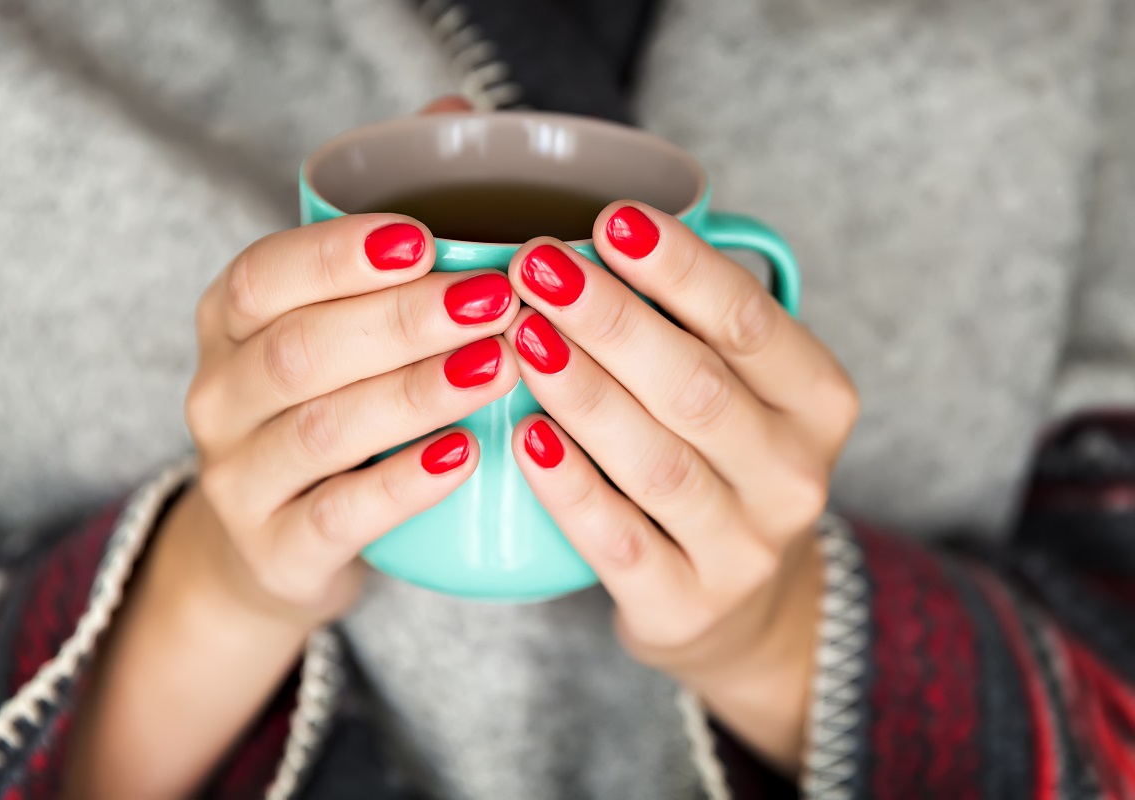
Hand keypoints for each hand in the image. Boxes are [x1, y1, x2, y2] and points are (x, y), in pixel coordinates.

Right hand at [181, 211, 519, 627]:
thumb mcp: (326, 353)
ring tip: (496, 368)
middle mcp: (219, 401)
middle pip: (300, 349)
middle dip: (402, 321)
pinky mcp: (275, 553)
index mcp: (227, 328)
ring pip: (323, 429)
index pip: (263, 276)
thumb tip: (493, 257)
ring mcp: (239, 483)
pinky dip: (406, 482)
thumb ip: (378, 302)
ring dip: (417, 392)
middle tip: (491, 303)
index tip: (422, 241)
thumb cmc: (321, 422)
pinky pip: (340, 514)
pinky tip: (466, 453)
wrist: (267, 550)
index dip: (339, 256)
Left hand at [503, 203, 858, 771]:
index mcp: (818, 401)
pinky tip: (527, 440)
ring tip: (522, 338)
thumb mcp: (741, 389)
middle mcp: (794, 476)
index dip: (679, 268)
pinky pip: (620, 543)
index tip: (611, 219)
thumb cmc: (719, 461)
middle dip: (611, 321)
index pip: (750, 322)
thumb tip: (590, 236)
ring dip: (585, 394)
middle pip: (697, 388)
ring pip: (657, 464)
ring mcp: (745, 550)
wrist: (737, 603)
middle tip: (538, 269)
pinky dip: (572, 489)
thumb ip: (693, 322)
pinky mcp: (686, 607)